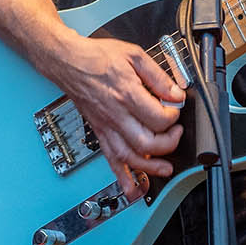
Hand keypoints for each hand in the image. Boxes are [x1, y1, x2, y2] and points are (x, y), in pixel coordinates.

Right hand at [54, 34, 184, 198]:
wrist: (69, 62)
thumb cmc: (97, 57)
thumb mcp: (134, 56)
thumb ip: (158, 76)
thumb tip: (176, 93)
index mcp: (126, 94)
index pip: (157, 118)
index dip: (173, 117)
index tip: (176, 110)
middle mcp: (116, 115)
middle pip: (146, 143)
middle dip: (168, 144)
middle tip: (175, 134)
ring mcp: (106, 127)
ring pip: (129, 157)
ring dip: (150, 167)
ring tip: (165, 168)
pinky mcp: (100, 132)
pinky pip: (111, 160)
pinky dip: (123, 178)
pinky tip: (132, 188)